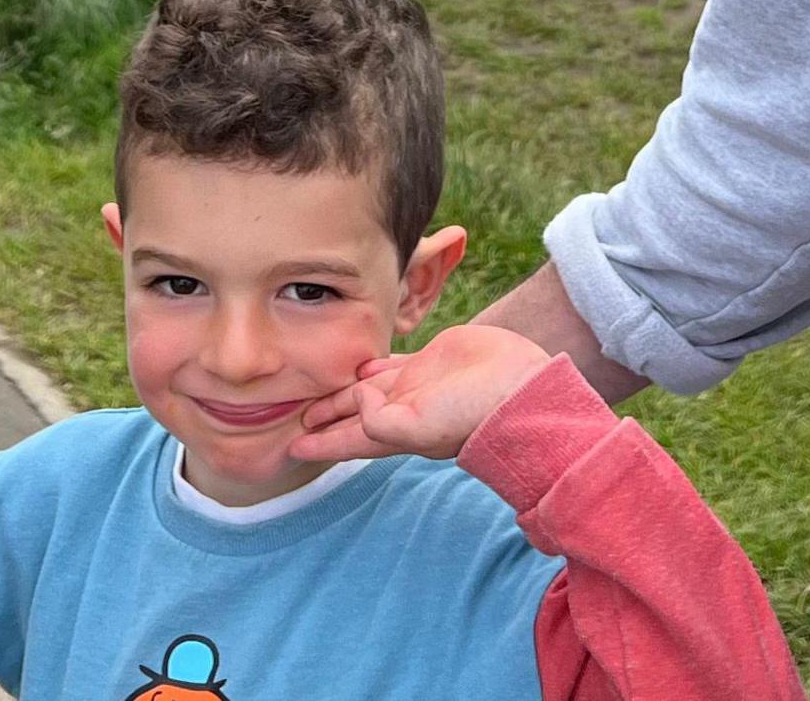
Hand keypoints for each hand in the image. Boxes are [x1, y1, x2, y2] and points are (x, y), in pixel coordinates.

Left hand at [287, 322, 551, 464]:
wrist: (520, 390)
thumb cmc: (473, 414)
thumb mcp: (420, 427)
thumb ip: (380, 419)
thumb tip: (357, 395)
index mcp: (395, 433)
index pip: (347, 441)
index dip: (320, 444)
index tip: (290, 449)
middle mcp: (402, 411)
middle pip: (351, 415)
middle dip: (325, 417)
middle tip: (293, 415)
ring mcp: (417, 386)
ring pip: (368, 389)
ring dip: (344, 392)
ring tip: (319, 390)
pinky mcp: (432, 361)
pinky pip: (393, 365)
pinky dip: (375, 368)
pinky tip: (362, 367)